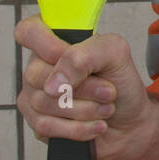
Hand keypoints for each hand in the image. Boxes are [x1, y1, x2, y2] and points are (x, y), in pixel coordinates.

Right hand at [15, 15, 158, 159]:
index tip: (69, 57)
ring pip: (44, 103)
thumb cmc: (120, 83)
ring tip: (107, 108)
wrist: (131, 123)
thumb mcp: (116, 54)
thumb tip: (55, 81)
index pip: (28, 31)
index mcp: (55, 41)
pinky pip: (46, 126)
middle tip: (109, 91)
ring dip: (86, 109)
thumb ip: (85, 54)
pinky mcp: (39, 124)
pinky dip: (79, 128)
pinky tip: (97, 125)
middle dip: (84, 87)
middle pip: (37, 74)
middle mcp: (40, 68)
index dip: (45, 45)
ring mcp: (35, 97)